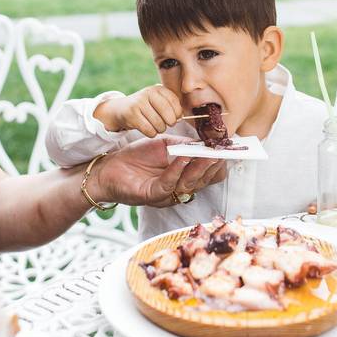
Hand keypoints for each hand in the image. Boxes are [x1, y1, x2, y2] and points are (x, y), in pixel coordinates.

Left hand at [90, 137, 226, 207]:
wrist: (110, 167)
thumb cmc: (137, 157)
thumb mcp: (165, 145)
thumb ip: (184, 144)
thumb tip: (205, 141)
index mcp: (184, 178)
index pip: (209, 175)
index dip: (218, 164)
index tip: (226, 149)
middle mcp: (178, 190)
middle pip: (203, 181)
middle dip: (213, 165)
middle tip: (221, 152)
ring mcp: (166, 195)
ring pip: (189, 184)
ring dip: (199, 167)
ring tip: (206, 153)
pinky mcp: (152, 195)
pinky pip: (169, 183)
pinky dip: (177, 169)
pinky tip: (183, 157)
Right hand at [94, 85, 183, 136]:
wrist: (121, 109)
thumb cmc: (145, 107)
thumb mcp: (157, 101)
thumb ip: (171, 106)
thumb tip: (181, 117)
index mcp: (158, 89)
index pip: (175, 103)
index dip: (177, 114)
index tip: (174, 118)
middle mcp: (148, 93)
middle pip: (168, 115)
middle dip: (169, 123)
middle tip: (165, 124)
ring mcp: (139, 103)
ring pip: (159, 124)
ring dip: (159, 129)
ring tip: (154, 125)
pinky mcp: (131, 115)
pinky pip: (149, 130)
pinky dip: (151, 133)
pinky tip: (147, 128)